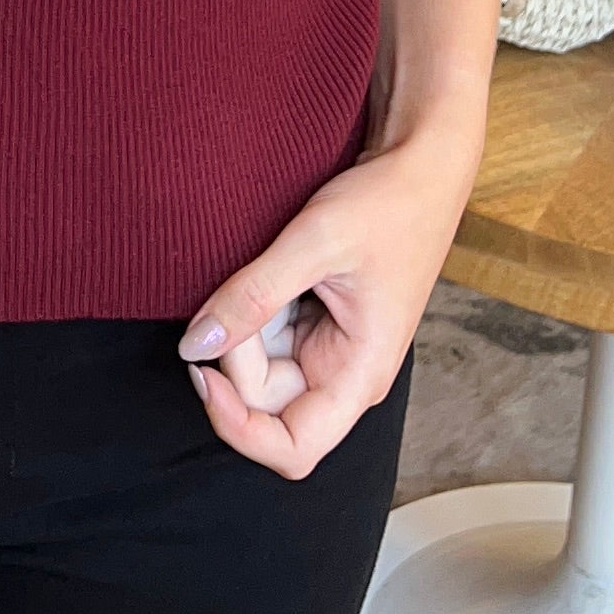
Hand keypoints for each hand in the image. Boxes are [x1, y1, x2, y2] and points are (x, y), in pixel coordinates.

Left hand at [174, 120, 480, 480]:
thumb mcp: (315, 243)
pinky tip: (271, 269)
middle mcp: (343, 375)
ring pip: (257, 369)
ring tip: (268, 268)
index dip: (238, 427)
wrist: (420, 165)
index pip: (291, 448)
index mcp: (360, 375)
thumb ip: (252, 296)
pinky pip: (265, 338)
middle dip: (236, 355)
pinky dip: (252, 309)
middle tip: (239, 291)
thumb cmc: (388, 204)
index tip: (203, 372)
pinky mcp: (315, 327)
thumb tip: (193, 346)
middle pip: (262, 404)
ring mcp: (328, 352)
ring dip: (244, 327)